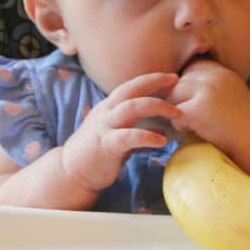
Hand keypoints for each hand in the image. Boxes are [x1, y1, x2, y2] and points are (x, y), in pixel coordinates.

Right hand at [60, 72, 180, 191]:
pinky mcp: (106, 145)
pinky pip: (128, 137)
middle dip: (155, 82)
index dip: (152, 79)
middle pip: (132, 89)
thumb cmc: (97, 154)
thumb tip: (163, 129)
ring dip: (157, 107)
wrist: (71, 173)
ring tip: (177, 113)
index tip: (173, 77)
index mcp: (109, 107)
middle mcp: (106, 112)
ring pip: (131, 108)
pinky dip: (147, 136)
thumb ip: (139, 130)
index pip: (131, 85)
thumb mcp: (119, 137)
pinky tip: (162, 141)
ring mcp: (105, 127)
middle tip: (178, 83)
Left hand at [166, 59, 249, 154]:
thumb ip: (218, 89)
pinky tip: (194, 132)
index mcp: (224, 73)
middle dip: (181, 99)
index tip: (195, 102)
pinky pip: (176, 114)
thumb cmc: (249, 128)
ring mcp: (206, 91)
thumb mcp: (236, 98)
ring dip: (178, 111)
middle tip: (193, 117)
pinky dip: (181, 126)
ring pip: (174, 95)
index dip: (189, 86)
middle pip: (180, 81)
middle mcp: (215, 77)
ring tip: (193, 125)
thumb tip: (192, 88)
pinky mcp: (198, 109)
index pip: (193, 68)